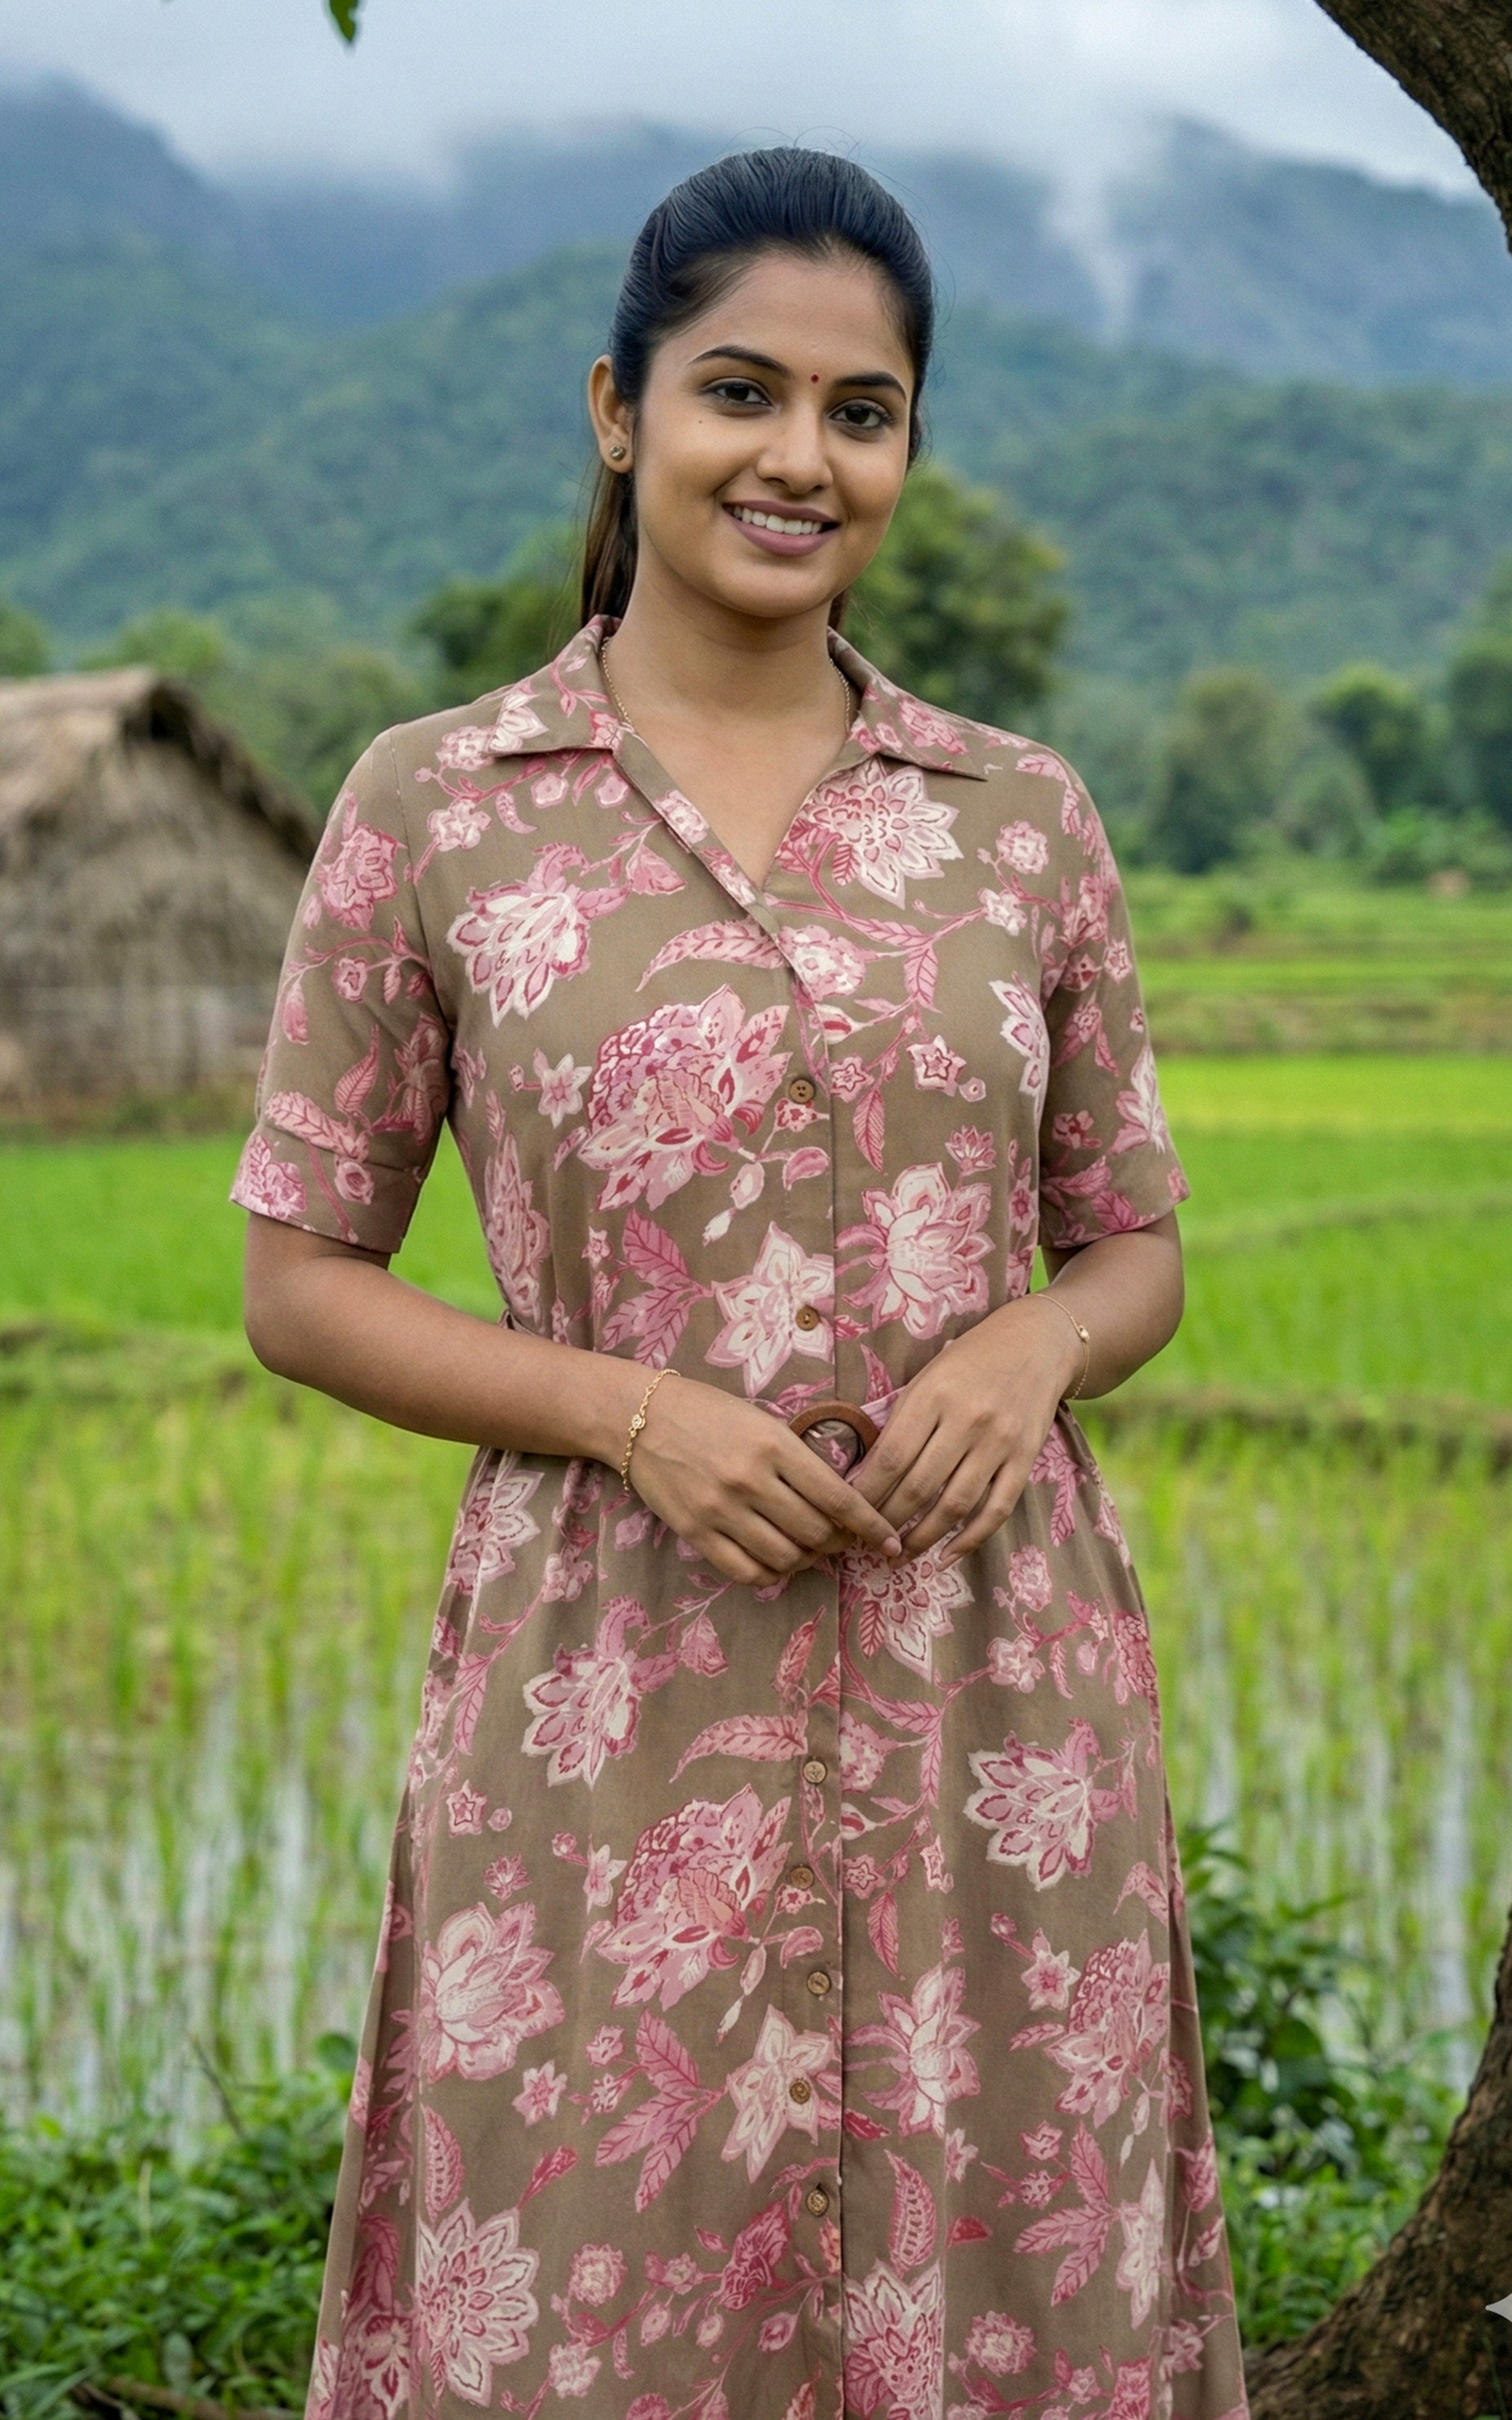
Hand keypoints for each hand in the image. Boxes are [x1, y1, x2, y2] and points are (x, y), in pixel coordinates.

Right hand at [627, 1376, 902, 1588]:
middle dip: (840, 1543)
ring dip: (807, 1560)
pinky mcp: (696, 1532)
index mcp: (774, 1445)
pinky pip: (747, 1572)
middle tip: (844, 1540)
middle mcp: (750, 1480)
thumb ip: (798, 1459)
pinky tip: (778, 1562)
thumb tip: (839, 1504)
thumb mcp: (762, 1421)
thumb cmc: (707, 1412)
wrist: (638, 1417)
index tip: (890, 1541)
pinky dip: (772, 1574)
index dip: (871, 1526)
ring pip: (786, 1557)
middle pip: (816, 1533)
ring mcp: (720, 1510)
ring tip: (808, 1549)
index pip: (838, 1498)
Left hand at [842, 1296, 1081, 1565]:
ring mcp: (1000, 1442)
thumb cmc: (969, 1360)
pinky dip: (970, 1540)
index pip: (890, 1458)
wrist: (1036, 1342)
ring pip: (954, 1506)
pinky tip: (946, 1556)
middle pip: (917, 1487)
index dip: (865, 1494)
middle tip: (867, 1541)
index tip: (847, 1514)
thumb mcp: (926, 1378)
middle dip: (886, 1521)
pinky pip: (996, 1510)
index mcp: (933, 1395)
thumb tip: (864, 1476)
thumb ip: (901, 1422)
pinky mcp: (1026, 1459)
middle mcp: (967, 1420)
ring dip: (922, 1538)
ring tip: (899, 1556)